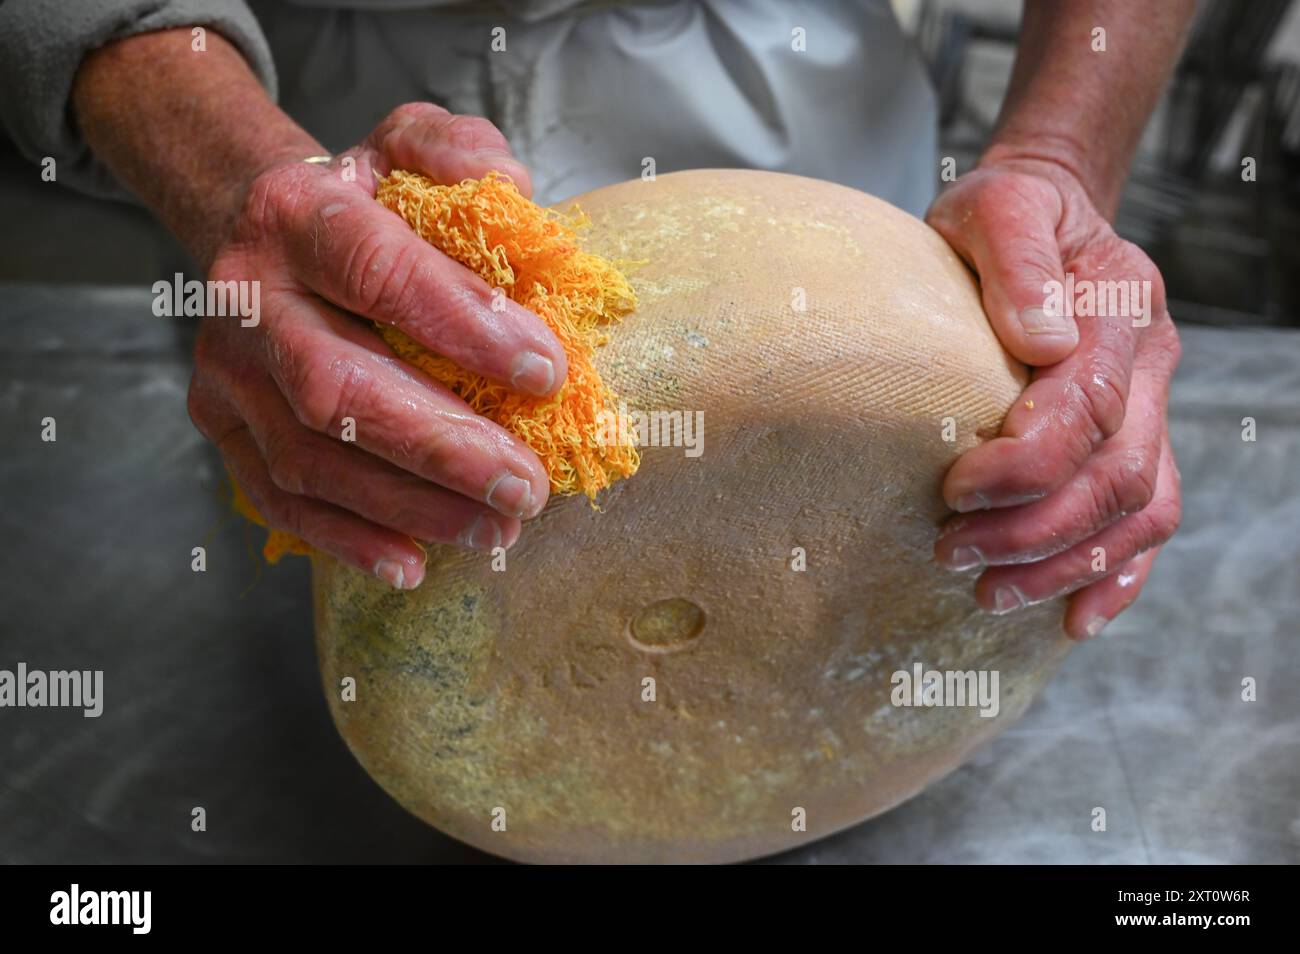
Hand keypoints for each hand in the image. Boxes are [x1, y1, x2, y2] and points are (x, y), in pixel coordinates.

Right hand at [187, 103, 567, 588]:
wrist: (258, 230)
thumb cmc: (358, 198)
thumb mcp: (406, 143)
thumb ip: (457, 152)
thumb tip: (517, 192)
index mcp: (296, 216)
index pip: (379, 271)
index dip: (463, 325)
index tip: (547, 372)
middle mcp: (247, 296)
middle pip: (336, 385)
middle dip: (441, 445)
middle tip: (527, 485)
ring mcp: (227, 372)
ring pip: (309, 458)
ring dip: (409, 505)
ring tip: (498, 526)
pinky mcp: (223, 427)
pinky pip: (278, 500)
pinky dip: (346, 540)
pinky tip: (412, 563)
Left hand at [926, 157, 1181, 638]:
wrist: (1044, 215)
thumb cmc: (1005, 215)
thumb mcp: (996, 207)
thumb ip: (1018, 259)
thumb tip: (1042, 337)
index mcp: (1120, 307)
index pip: (1090, 406)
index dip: (1029, 463)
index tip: (957, 490)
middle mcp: (1149, 365)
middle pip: (1118, 474)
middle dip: (1036, 528)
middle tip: (951, 552)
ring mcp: (1151, 408)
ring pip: (1139, 511)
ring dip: (1067, 564)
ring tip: (989, 594)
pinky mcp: (1135, 440)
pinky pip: (1149, 521)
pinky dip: (1117, 575)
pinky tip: (1074, 616)